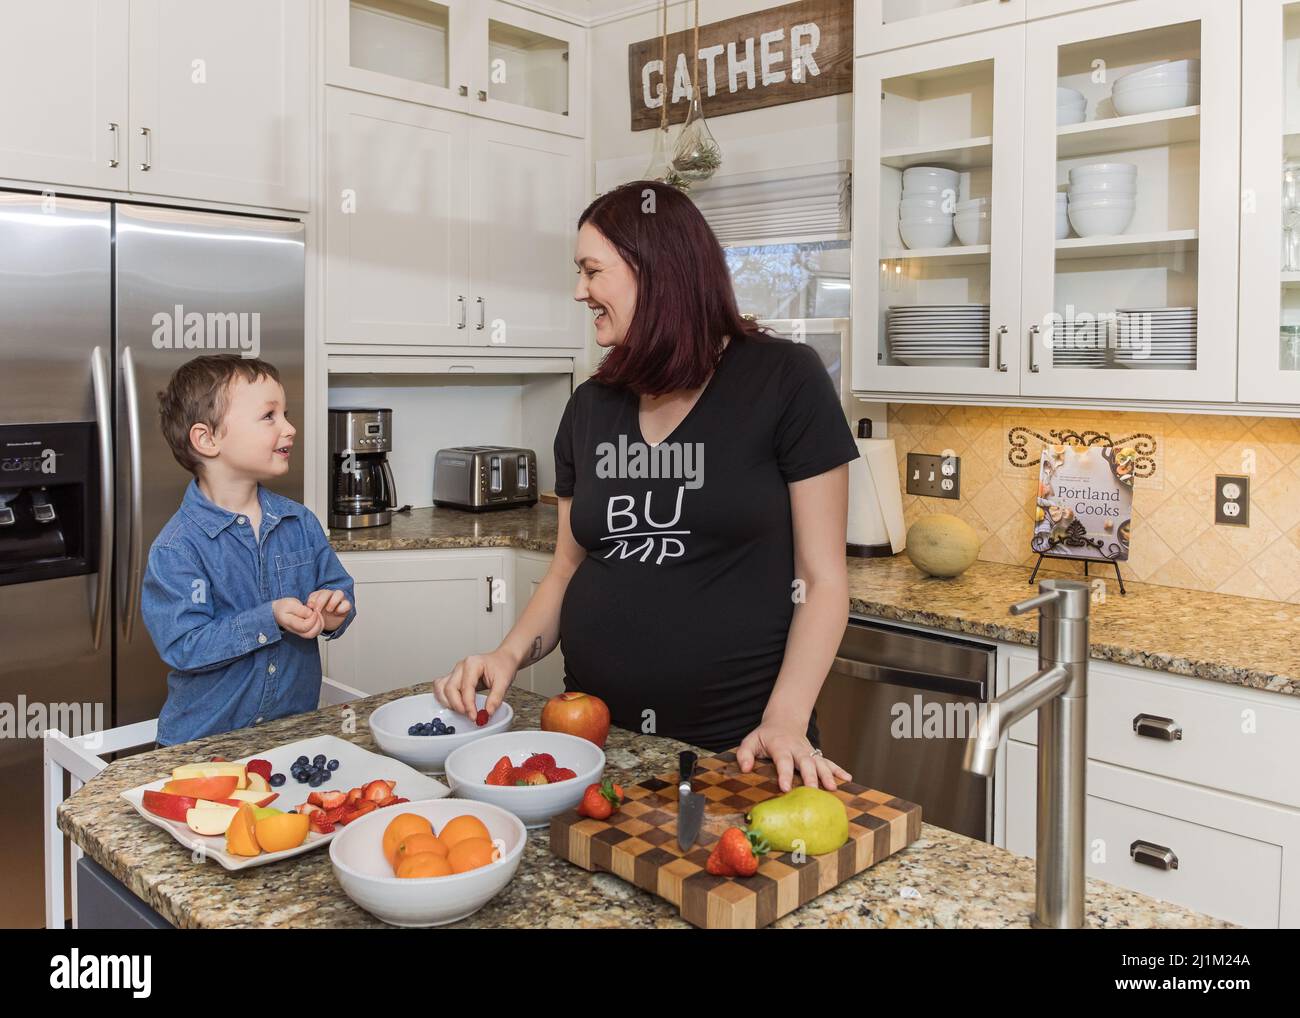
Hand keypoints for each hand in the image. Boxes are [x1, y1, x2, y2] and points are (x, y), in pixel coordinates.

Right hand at [272, 597, 323, 639]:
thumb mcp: (291, 604)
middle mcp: (296, 631)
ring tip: (317, 615)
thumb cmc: (284, 607)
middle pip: (311, 634)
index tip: (313, 610)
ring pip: (314, 634)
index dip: (313, 618)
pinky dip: (320, 625)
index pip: (306, 626)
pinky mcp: (305, 632)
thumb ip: (301, 610)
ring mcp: (300, 633)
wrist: (278, 612)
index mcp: (290, 623)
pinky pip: (315, 632)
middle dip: (318, 622)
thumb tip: (311, 614)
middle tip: (316, 613)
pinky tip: (318, 618)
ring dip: (320, 624)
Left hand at [306, 588, 351, 631]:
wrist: (329, 623)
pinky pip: (347, 604)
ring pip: (339, 593)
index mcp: (320, 595)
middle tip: (317, 610)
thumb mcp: (312, 612)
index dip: (313, 599)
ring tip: (328, 610)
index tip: (309, 607)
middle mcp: (330, 595)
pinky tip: (336, 613)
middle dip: (321, 601)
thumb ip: (310, 607)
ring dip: (332, 601)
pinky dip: (342, 608)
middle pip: (327, 592)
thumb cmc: (320, 615)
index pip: (317, 593)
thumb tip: (309, 606)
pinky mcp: (346, 606)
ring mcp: (340, 600)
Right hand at [432, 648, 518, 720]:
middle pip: (449, 688)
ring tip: (462, 711)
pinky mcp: (453, 678)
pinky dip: (444, 698)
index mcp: (472, 664)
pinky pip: (441, 688)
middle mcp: (461, 666)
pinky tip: (455, 705)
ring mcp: (455, 672)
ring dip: (448, 702)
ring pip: (441, 688)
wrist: (503, 659)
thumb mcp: (504, 682)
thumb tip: (487, 713)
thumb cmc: (503, 666)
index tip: (474, 717)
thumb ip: (496, 698)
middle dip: (457, 706)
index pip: (466, 687)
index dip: (469, 705)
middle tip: (470, 715)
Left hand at [736, 721, 851, 791]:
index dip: (784, 774)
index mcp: (780, 746)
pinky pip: (828, 762)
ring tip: (832, 788)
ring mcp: (808, 752)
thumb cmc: (765, 736)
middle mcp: (797, 749)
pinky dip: (838, 770)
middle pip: (805, 762)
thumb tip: (744, 768)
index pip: (783, 760)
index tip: (785, 787)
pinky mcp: (815, 755)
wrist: (783, 721)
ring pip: (819, 763)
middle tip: (813, 791)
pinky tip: (847, 778)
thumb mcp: (750, 741)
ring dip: (827, 775)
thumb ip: (745, 753)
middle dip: (810, 776)